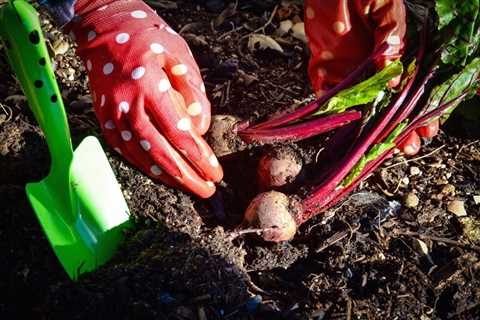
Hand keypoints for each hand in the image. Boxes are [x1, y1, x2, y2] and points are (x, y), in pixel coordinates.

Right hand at [68, 0, 221, 197]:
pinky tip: (160, 174)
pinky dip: (143, 165)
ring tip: (188, 187)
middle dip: (185, 175)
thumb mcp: (178, 54)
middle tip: (207, 190)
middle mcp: (127, 105)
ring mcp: (112, 114)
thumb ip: (193, 91)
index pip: (178, 132)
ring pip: (140, 155)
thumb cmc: (146, 38)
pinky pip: (123, 150)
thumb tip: (200, 128)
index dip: (198, 156)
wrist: (103, 28)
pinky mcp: (104, 118)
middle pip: (159, 151)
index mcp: (149, 87)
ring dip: (166, 176)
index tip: (215, 172)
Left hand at [304, 0, 438, 154]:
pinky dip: (336, 111)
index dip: (419, 109)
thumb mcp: (385, 7)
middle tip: (408, 147)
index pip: (410, 86)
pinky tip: (347, 128)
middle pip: (387, 102)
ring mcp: (348, 69)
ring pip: (363, 105)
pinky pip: (329, 95)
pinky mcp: (323, 69)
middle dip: (398, 127)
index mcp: (392, 52)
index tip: (426, 129)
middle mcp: (372, 66)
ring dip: (372, 128)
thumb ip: (391, 38)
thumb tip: (395, 76)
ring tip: (384, 148)